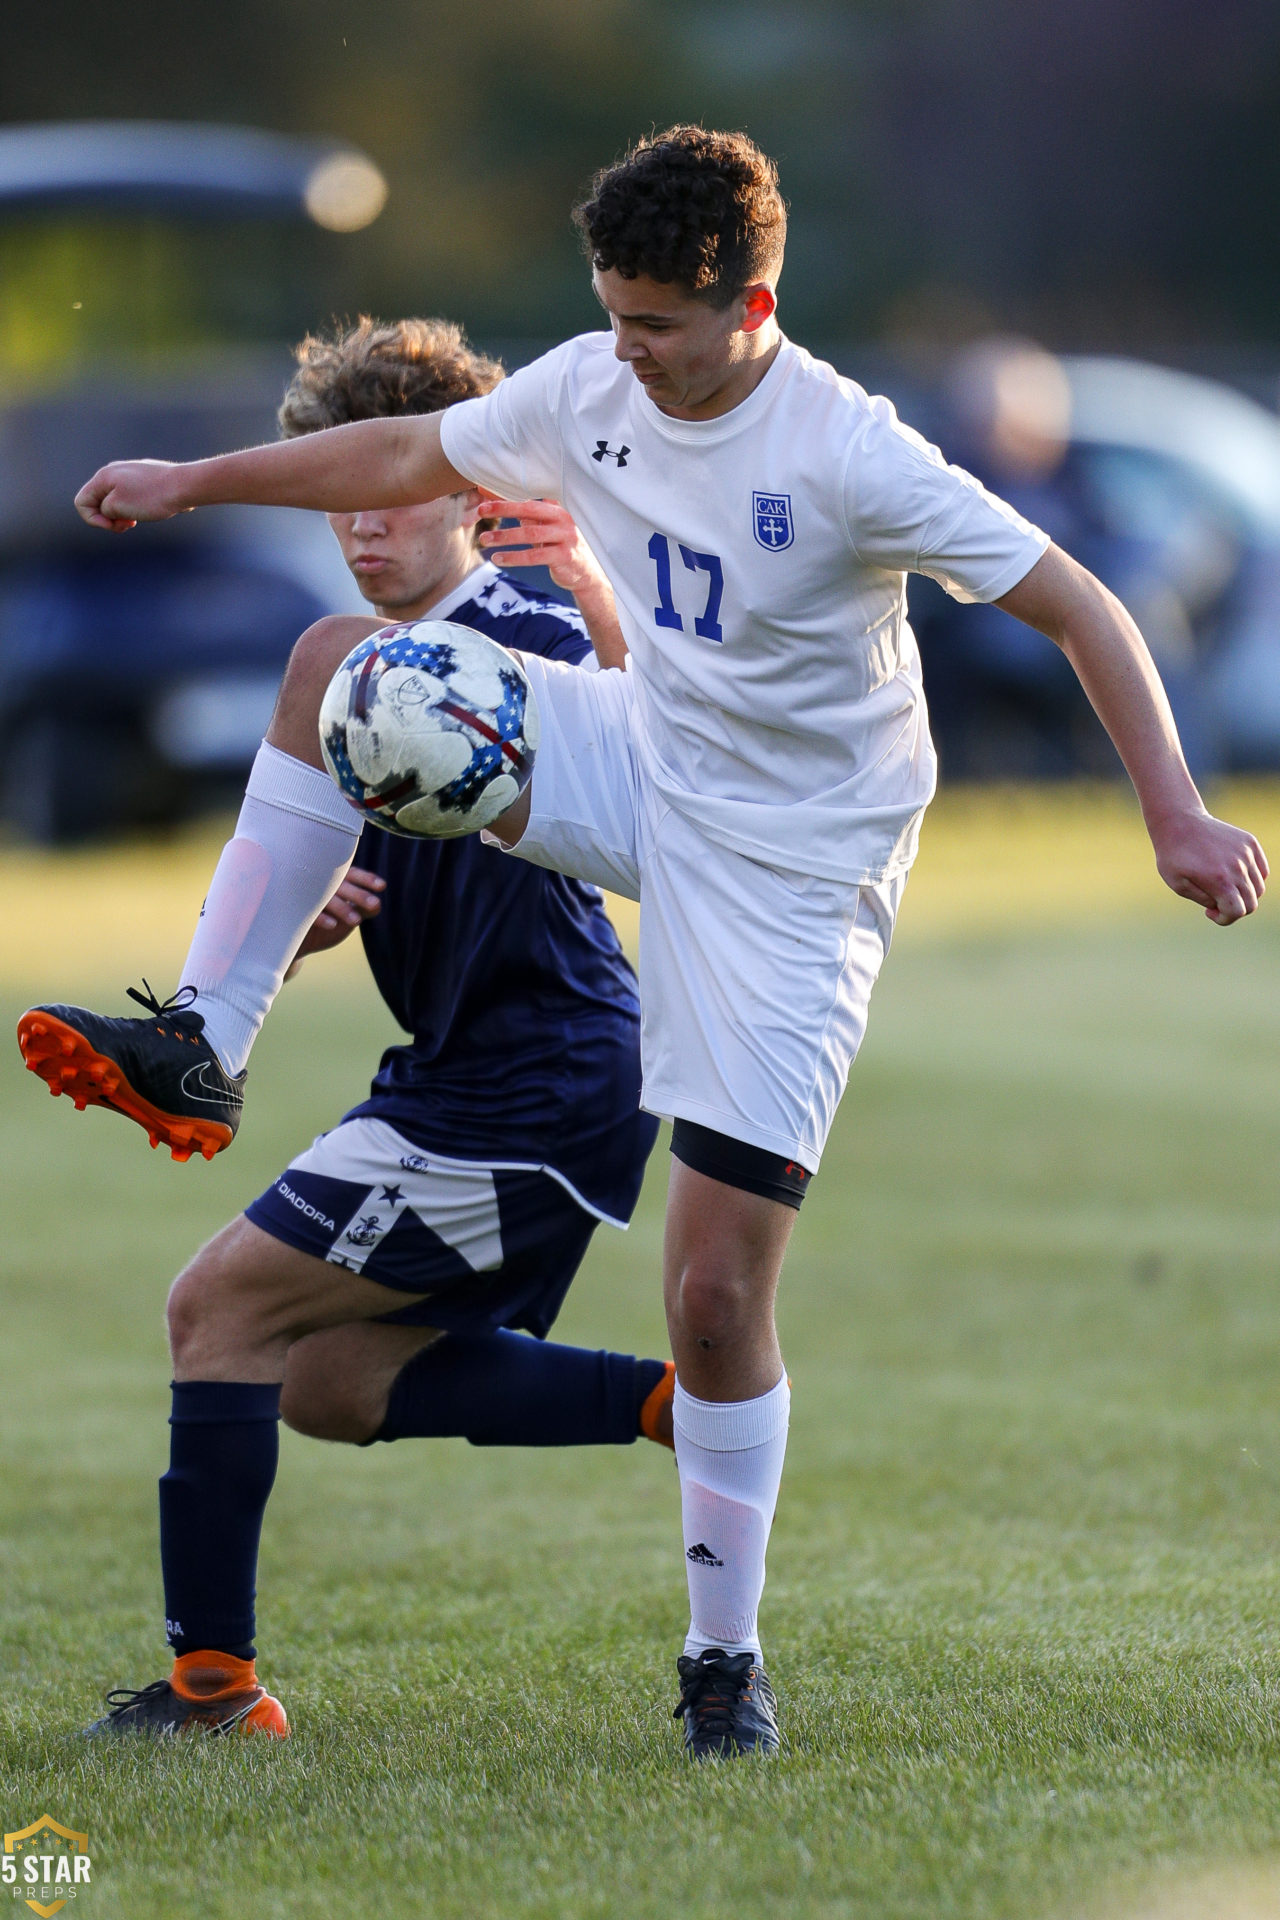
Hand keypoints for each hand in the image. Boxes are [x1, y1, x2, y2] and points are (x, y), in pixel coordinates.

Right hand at [74, 459, 189, 530]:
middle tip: (127, 525)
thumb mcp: (118, 507)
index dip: (93, 519)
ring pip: (114, 500)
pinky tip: (147, 511)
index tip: (113, 525)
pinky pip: (129, 497)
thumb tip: (107, 509)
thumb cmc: (151, 497)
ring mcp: (129, 474)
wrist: (184, 486)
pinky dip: (133, 508)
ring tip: (136, 520)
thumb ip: (103, 509)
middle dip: (108, 518)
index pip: (81, 502)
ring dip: (121, 515)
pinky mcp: (143, 479)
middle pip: (97, 501)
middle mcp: (113, 471)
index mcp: (103, 476)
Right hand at [294, 867, 385, 957]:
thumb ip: (363, 910)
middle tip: (373, 904)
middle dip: (357, 894)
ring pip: (323, 897)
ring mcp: (301, 896)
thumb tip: (376, 905)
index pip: (349, 874)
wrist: (295, 945)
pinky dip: (319, 917)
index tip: (382, 886)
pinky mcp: (290, 911)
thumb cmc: (324, 927)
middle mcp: (315, 884)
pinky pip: (304, 911)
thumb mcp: (347, 919)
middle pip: (338, 883)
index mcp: (331, 881)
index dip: (365, 878)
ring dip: (341, 907)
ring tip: (357, 921)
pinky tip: (332, 925)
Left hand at [476, 497, 609, 599]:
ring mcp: (565, 537)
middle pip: (529, 510)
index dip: (507, 499)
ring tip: (484, 539)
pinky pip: (534, 556)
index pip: (529, 500)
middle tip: (481, 511)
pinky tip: (498, 558)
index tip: (485, 498)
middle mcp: (563, 519)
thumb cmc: (563, 548)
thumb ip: (529, 518)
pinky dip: (514, 557)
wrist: (586, 573)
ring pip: (529, 534)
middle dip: (503, 509)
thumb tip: (503, 504)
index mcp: (557, 509)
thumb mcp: (547, 530)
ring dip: (504, 536)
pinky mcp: (564, 556)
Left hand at [1150, 808, 1267, 924]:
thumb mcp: (1179, 886)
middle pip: (1251, 902)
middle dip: (1234, 909)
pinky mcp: (1250, 843)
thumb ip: (1204, 900)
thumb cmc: (1173, 856)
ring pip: (1259, 888)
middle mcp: (1238, 867)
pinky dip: (1252, 879)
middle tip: (1215, 901)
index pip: (1238, 911)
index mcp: (1219, 880)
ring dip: (1243, 894)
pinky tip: (1232, 876)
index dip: (1225, 919)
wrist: (1178, 822)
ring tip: (1223, 887)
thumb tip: (1223, 905)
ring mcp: (1246, 853)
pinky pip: (1262, 870)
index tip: (1210, 912)